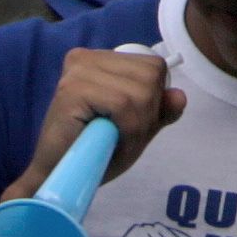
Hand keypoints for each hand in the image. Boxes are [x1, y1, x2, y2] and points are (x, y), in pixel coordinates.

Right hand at [28, 47, 180, 194]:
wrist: (56, 178)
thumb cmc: (94, 152)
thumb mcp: (136, 129)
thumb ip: (159, 111)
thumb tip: (179, 96)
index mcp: (100, 60)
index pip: (153, 66)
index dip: (153, 100)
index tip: (132, 124)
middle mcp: (87, 57)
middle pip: (151, 75)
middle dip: (147, 115)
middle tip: (121, 136)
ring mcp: (78, 70)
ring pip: (141, 92)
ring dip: (136, 127)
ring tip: (112, 141)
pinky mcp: (73, 89)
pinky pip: (124, 104)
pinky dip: (126, 129)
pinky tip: (107, 142)